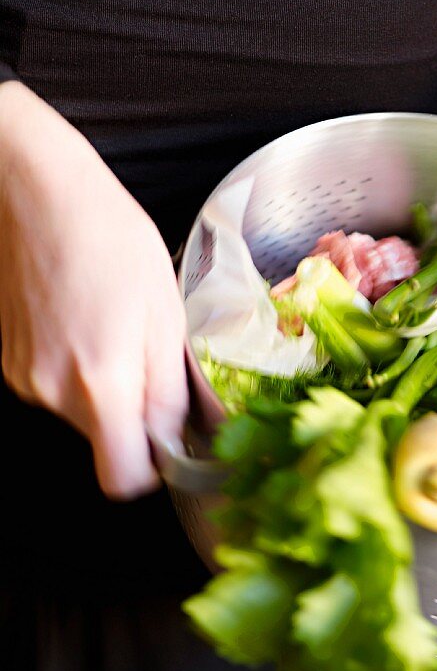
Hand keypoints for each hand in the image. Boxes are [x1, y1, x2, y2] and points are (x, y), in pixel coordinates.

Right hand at [0, 82, 187, 495]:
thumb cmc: (109, 236)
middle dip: (135, 414)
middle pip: (105, 442)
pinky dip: (80, 368)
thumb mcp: (165, 310)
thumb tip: (185, 436)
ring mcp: (24, 378)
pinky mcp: (10, 361)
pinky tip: (89, 319)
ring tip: (119, 326)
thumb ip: (172, 387)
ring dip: (109, 388)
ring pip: (83, 414)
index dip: (153, 469)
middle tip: (153, 357)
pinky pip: (57, 387)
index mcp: (102, 382)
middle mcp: (53, 391)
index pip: (123, 479)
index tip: (172, 440)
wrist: (36, 191)